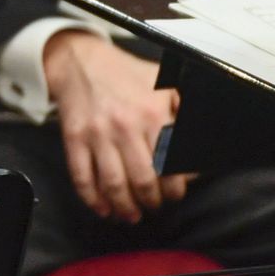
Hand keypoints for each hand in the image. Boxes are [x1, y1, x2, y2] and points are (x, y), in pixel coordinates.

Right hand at [44, 30, 190, 222]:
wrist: (80, 60)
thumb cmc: (126, 74)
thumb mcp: (166, 82)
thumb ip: (187, 111)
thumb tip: (201, 146)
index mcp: (152, 114)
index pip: (170, 166)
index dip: (174, 190)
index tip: (173, 195)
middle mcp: (125, 127)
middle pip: (143, 182)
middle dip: (152, 202)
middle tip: (154, 206)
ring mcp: (97, 134)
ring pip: (113, 185)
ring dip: (124, 207)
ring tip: (131, 215)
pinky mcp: (74, 138)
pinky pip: (81, 176)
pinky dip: (92, 198)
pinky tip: (101, 208)